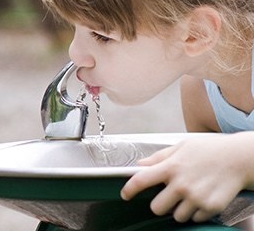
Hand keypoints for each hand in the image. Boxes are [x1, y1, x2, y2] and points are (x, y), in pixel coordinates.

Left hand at [121, 133, 253, 222]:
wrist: (239, 157)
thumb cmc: (209, 149)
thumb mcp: (181, 146)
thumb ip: (159, 158)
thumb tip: (140, 165)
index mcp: (171, 166)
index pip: (141, 180)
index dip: (129, 189)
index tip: (125, 195)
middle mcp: (181, 184)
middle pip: (156, 208)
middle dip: (161, 203)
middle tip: (170, 195)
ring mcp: (196, 197)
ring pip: (177, 216)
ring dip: (180, 209)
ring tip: (191, 193)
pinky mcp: (211, 207)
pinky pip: (195, 219)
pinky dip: (197, 212)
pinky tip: (203, 197)